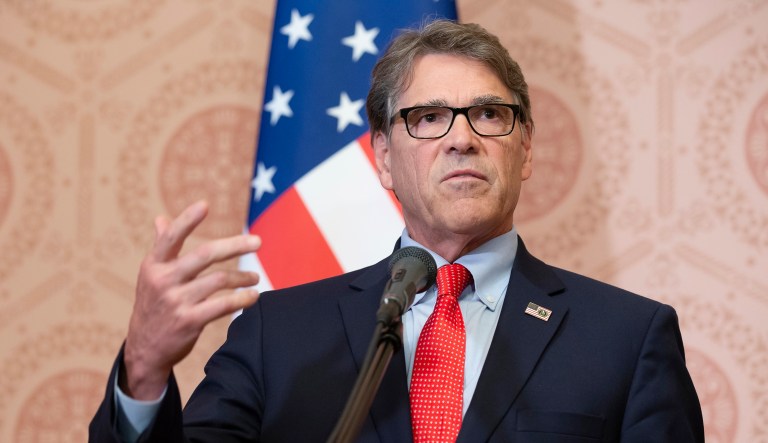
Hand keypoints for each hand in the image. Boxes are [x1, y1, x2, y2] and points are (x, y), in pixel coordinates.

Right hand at [121, 200, 260, 399]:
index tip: (205, 205)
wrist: (145, 351)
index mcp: (154, 265)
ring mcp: (176, 302)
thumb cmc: (153, 306)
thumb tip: (160, 219)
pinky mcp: (188, 321)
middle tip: (258, 241)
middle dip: (235, 245)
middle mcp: (163, 280)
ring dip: (242, 278)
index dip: (186, 220)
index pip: (170, 238)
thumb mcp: (150, 276)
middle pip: (205, 255)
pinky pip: (223, 306)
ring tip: (255, 278)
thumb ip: (160, 247)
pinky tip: (253, 296)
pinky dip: (242, 299)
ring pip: (219, 280)